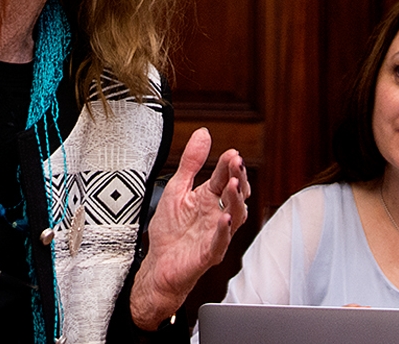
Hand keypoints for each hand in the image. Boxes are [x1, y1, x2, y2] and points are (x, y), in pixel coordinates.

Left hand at [129, 127, 249, 329]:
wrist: (158, 264)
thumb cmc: (170, 230)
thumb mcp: (176, 188)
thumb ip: (190, 162)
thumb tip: (203, 133)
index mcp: (209, 198)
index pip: (224, 177)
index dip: (230, 165)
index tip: (232, 153)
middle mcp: (217, 214)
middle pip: (236, 194)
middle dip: (239, 178)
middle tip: (238, 164)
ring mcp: (215, 234)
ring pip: (235, 216)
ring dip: (236, 201)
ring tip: (235, 185)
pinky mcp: (208, 253)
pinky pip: (220, 242)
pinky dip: (224, 231)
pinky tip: (224, 219)